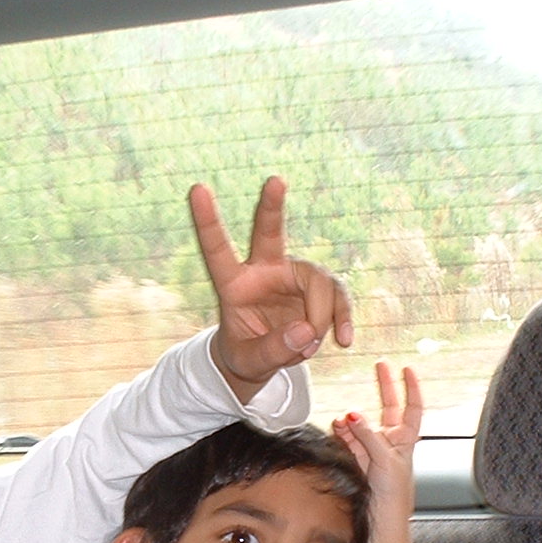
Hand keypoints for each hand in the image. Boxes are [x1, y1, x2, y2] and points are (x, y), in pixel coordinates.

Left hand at [190, 176, 352, 401]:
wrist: (264, 360)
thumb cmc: (245, 355)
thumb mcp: (250, 362)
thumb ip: (272, 350)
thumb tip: (306, 331)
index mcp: (233, 284)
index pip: (218, 250)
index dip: (208, 221)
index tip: (197, 189)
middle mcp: (264, 271)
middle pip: (270, 233)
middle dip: (271, 206)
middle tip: (275, 180)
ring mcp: (294, 277)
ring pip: (319, 280)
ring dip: (321, 318)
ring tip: (309, 349)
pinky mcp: (319, 290)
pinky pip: (338, 298)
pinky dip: (342, 319)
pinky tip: (344, 340)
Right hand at [333, 362, 421, 498]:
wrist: (382, 517)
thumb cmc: (394, 493)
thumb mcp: (385, 460)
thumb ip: (368, 436)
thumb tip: (353, 416)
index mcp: (406, 439)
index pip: (412, 407)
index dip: (411, 387)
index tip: (407, 368)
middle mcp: (391, 441)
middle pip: (389, 406)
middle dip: (384, 385)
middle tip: (379, 365)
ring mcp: (374, 449)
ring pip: (362, 424)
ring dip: (352, 420)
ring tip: (342, 420)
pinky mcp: (358, 459)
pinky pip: (348, 440)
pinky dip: (341, 434)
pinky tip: (336, 429)